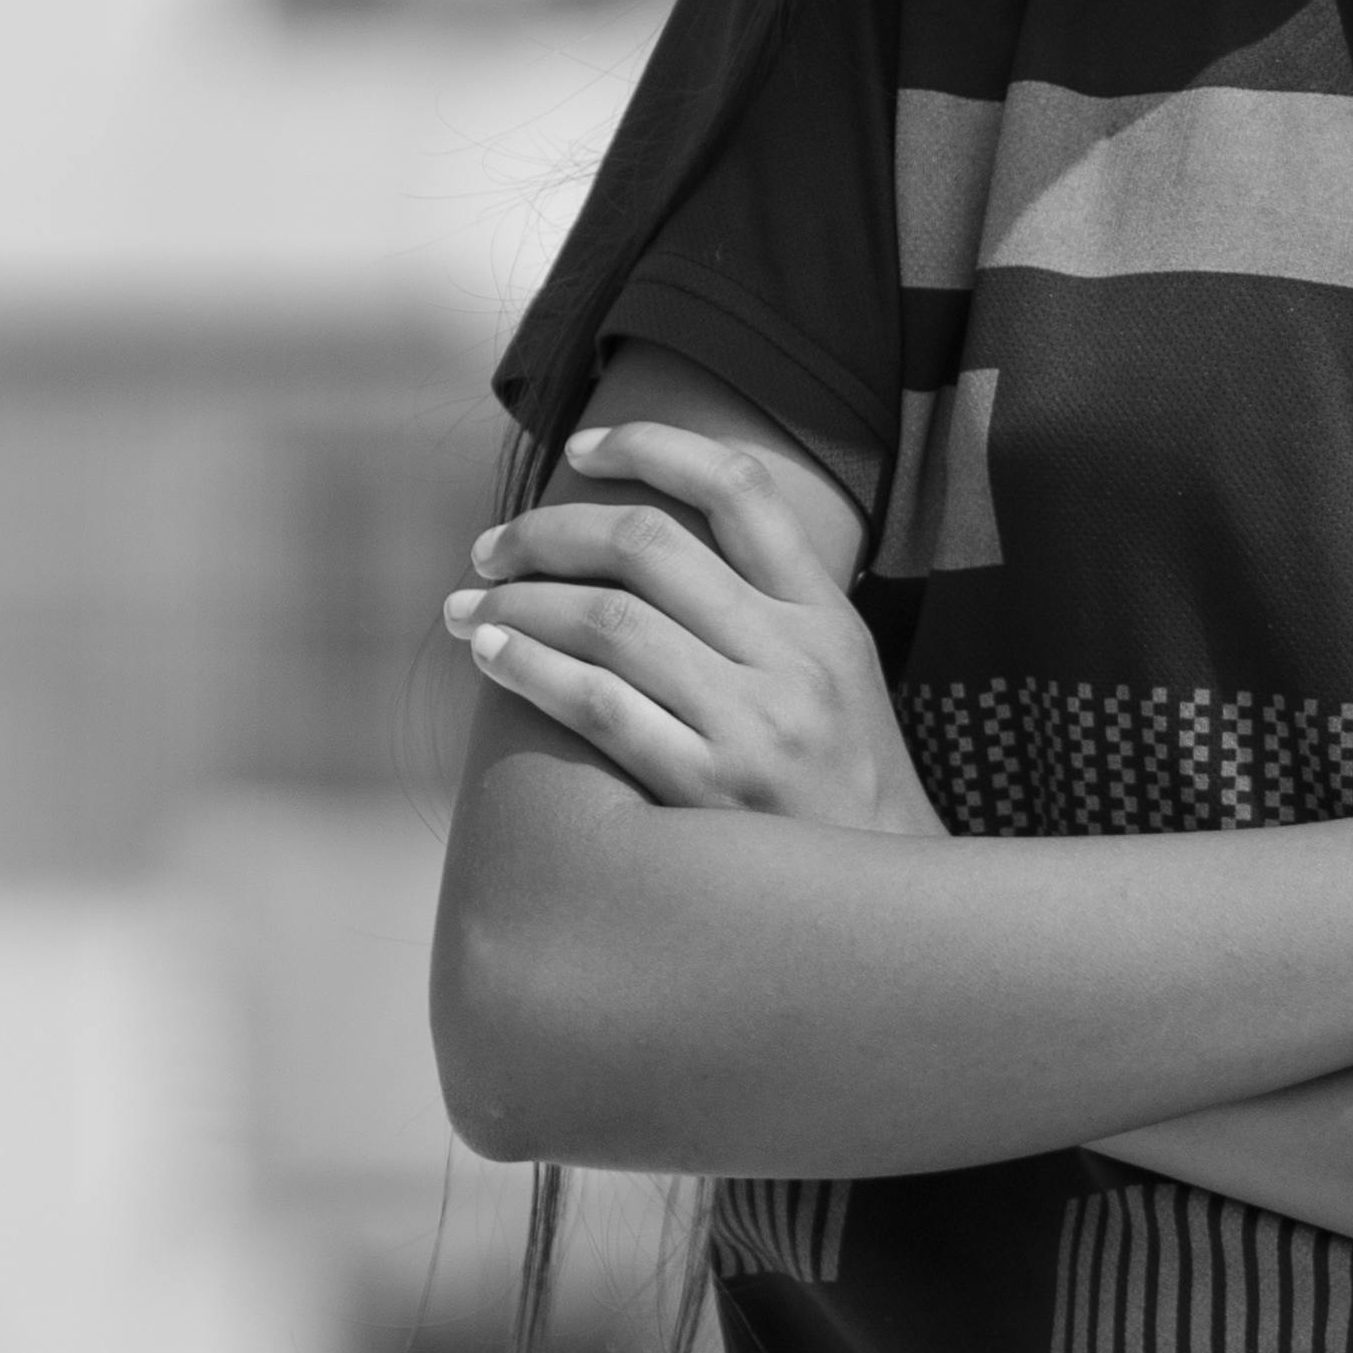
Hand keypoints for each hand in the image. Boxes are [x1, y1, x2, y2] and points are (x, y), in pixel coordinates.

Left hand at [449, 421, 943, 839]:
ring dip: (520, 602)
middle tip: (489, 547)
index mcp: (826, 615)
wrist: (883, 905)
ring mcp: (755, 725)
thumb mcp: (838, 675)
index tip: (578, 450)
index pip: (740, 489)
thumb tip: (642, 543)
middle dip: (550, 531)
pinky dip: (531, 668)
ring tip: (469, 608)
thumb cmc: (840, 786)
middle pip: (651, 544)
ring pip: (610, 620)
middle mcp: (794, 657)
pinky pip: (600, 707)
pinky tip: (492, 656)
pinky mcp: (711, 792)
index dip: (652, 447)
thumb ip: (764, 609)